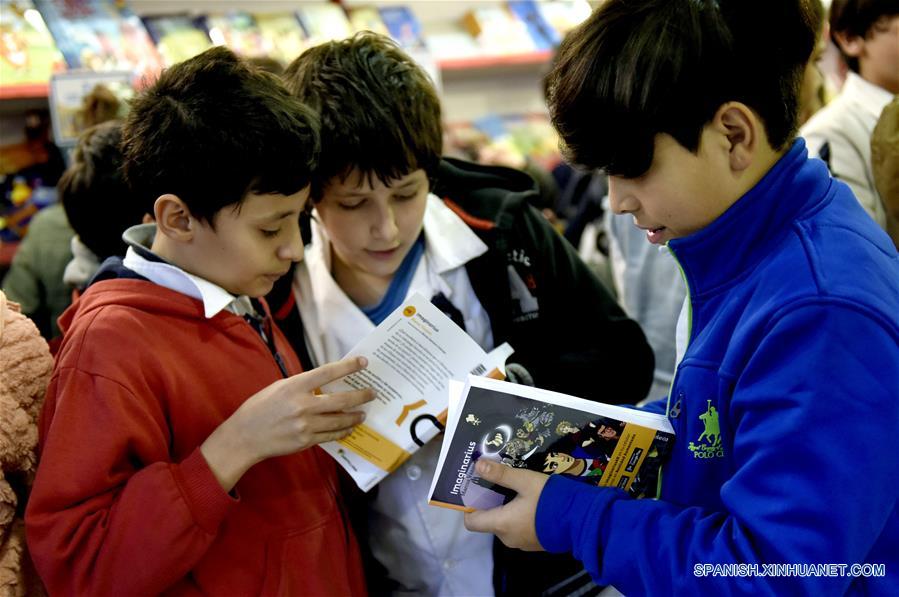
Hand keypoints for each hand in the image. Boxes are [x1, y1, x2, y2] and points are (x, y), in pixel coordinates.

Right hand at [202, 357, 374, 490]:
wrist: (244, 436)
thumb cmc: (259, 408)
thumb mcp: (279, 388)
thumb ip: (302, 385)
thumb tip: (325, 383)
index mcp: (294, 386)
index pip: (328, 373)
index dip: (348, 366)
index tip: (363, 362)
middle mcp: (302, 405)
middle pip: (341, 399)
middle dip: (361, 396)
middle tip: (372, 393)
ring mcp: (305, 425)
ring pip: (340, 420)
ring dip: (355, 415)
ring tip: (363, 412)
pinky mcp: (306, 441)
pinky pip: (331, 435)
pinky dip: (343, 430)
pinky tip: (349, 427)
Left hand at [463, 459, 548, 550]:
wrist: (583, 521)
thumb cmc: (551, 500)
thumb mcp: (526, 480)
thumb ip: (501, 474)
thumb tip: (478, 465)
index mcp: (501, 524)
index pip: (471, 522)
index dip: (470, 506)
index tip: (476, 489)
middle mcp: (508, 538)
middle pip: (489, 521)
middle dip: (491, 502)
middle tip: (498, 482)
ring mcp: (523, 543)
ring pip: (505, 524)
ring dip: (507, 508)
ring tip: (516, 488)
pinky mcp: (536, 543)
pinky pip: (520, 529)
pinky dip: (520, 516)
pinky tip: (531, 501)